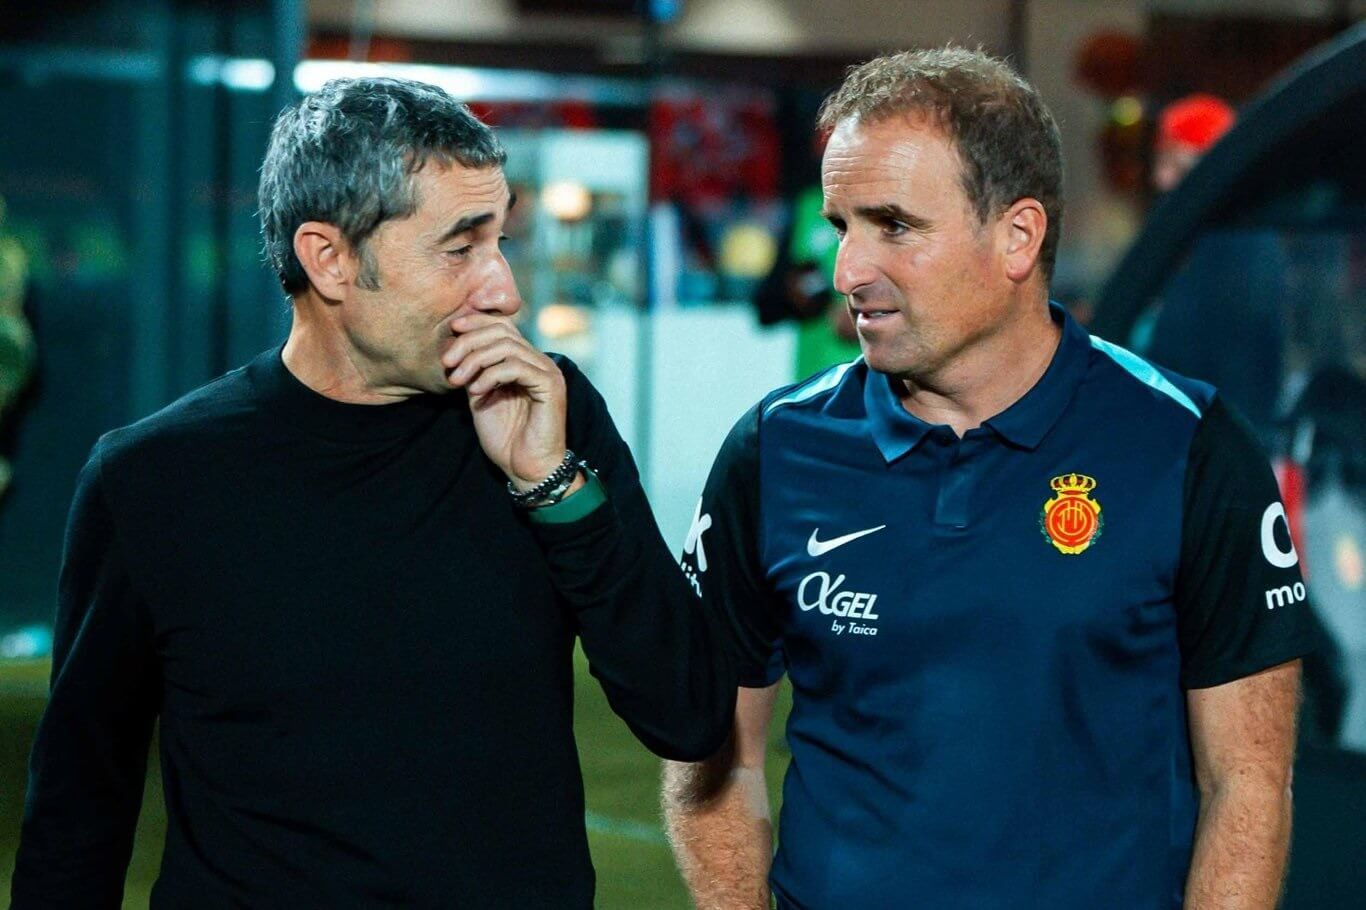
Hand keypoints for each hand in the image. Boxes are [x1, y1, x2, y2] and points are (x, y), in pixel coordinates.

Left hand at [442, 313, 567, 488]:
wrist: (525, 468)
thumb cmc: (505, 437)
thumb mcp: (480, 396)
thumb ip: (474, 370)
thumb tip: (455, 347)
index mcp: (524, 360)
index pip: (502, 325)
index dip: (476, 321)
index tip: (451, 330)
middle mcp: (539, 361)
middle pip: (502, 330)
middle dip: (469, 342)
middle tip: (447, 362)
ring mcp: (547, 371)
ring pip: (507, 346)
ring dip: (475, 360)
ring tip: (457, 380)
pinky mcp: (550, 386)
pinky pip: (516, 367)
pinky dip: (490, 376)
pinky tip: (476, 392)